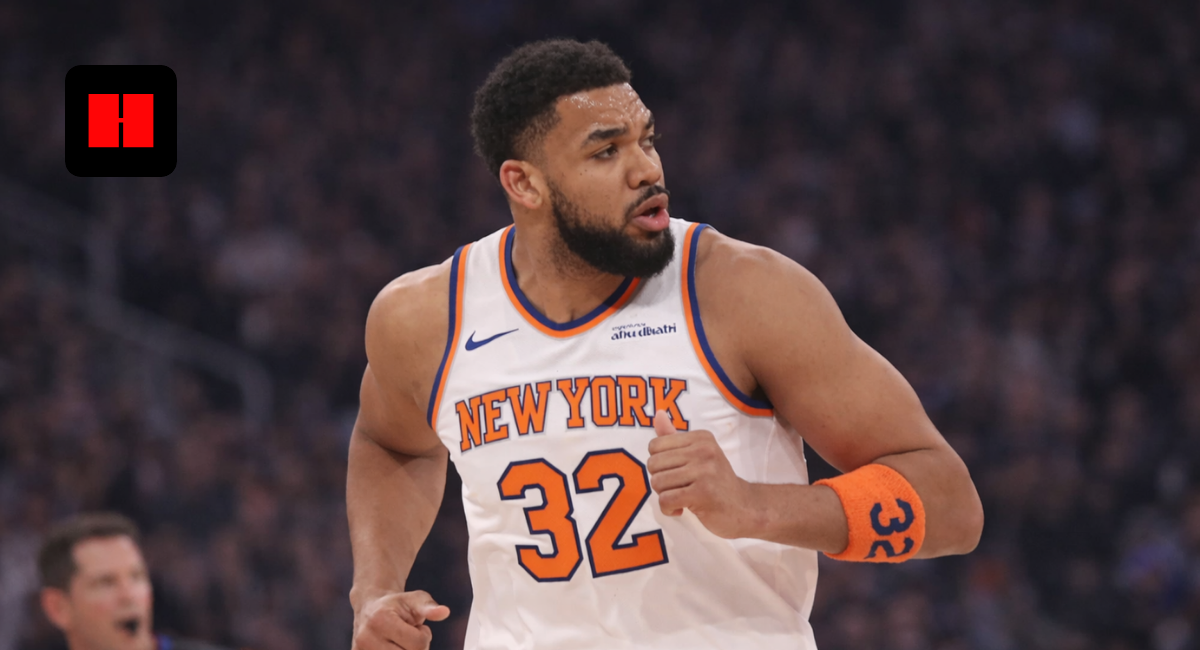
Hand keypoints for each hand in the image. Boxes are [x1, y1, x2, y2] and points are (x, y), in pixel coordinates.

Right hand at [352, 590, 449, 649]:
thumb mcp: (415, 599)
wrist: (369, 608)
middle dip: (416, 648)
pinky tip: (393, 647)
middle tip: (408, 636)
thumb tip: (444, 612)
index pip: (417, 644)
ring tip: (399, 642)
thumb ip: (429, 607)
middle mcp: (366, 639)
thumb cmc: (396, 604)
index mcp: (380, 620)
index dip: (424, 636)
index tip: (417, 627)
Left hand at [646, 410, 758, 538]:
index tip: (676, 473)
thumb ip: (674, 437)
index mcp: (700, 437)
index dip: (659, 464)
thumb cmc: (715, 481)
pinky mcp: (703, 493)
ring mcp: (704, 471)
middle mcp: (703, 449)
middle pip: (653, 464)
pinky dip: (669, 509)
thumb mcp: (697, 455)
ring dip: (664, 496)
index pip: (655, 446)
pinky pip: (666, 500)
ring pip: (658, 483)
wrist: (744, 507)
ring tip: (682, 498)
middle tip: (678, 487)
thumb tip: (658, 414)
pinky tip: (682, 509)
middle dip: (660, 481)